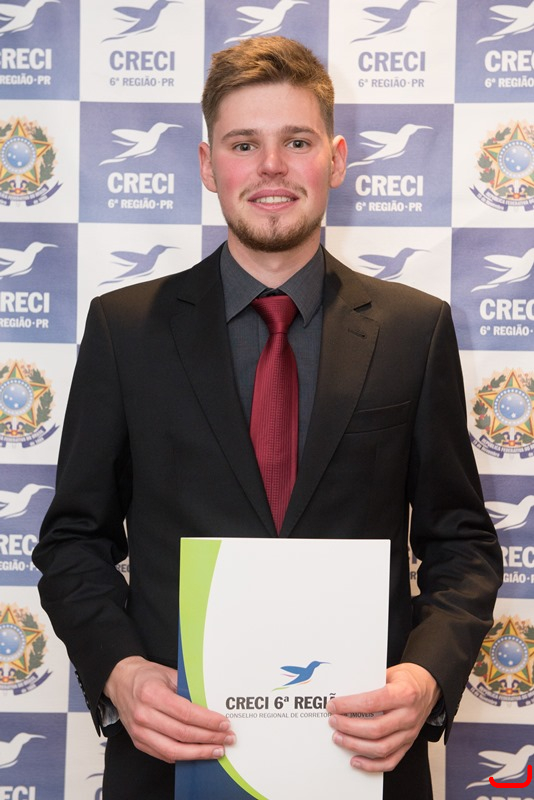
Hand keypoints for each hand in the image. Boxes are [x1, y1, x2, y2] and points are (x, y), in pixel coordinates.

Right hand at [104, 656, 234, 762]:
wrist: (120, 681)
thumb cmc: (146, 676)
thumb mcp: (168, 673)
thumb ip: (188, 688)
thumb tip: (211, 704)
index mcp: (152, 694)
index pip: (186, 713)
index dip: (208, 721)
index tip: (223, 724)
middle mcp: (144, 715)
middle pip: (182, 734)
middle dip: (209, 738)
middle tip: (226, 738)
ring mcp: (139, 732)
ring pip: (174, 750)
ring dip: (199, 752)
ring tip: (217, 750)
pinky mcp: (138, 742)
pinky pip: (164, 755)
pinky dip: (184, 756)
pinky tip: (197, 752)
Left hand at [326, 663, 440, 772]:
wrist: (429, 686)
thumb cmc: (407, 679)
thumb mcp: (389, 672)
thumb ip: (370, 682)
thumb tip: (343, 692)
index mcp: (404, 694)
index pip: (372, 703)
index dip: (349, 705)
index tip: (333, 705)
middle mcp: (408, 715)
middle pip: (375, 729)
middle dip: (349, 727)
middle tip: (333, 722)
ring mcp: (410, 733)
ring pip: (381, 748)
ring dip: (356, 745)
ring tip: (339, 738)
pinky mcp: (409, 744)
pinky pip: (391, 761)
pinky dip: (372, 765)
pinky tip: (356, 760)